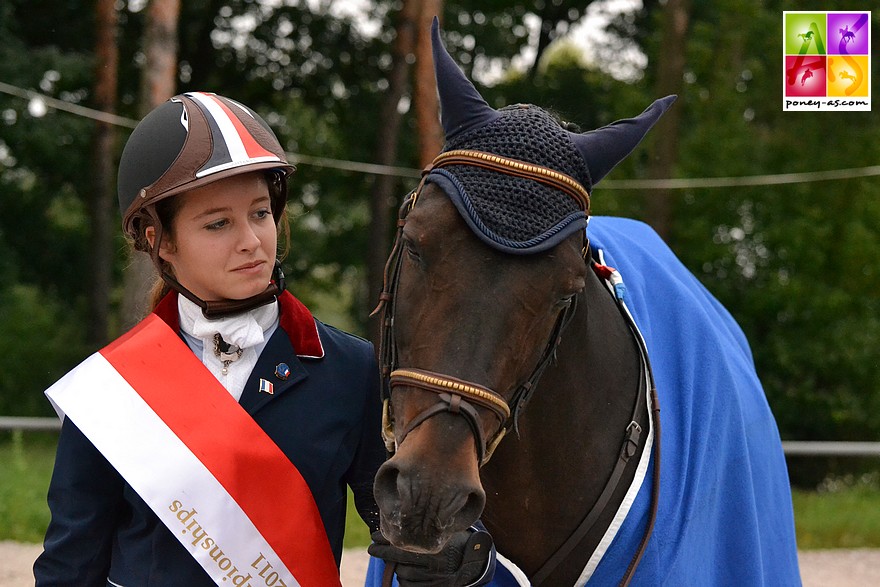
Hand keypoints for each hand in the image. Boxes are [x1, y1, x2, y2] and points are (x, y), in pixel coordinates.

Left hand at [368, 528, 493, 586]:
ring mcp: (431, 578)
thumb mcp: (444, 529)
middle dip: (382, 553)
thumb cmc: (455, 541)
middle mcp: (432, 564)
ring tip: (391, 560)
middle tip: (372, 548)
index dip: (386, 540)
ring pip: (403, 574)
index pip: (403, 544)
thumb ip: (426, 526)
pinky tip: (404, 571)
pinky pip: (409, 586)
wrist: (472, 563)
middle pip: (399, 559)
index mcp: (434, 547)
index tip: (374, 535)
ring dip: (395, 567)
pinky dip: (404, 580)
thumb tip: (398, 519)